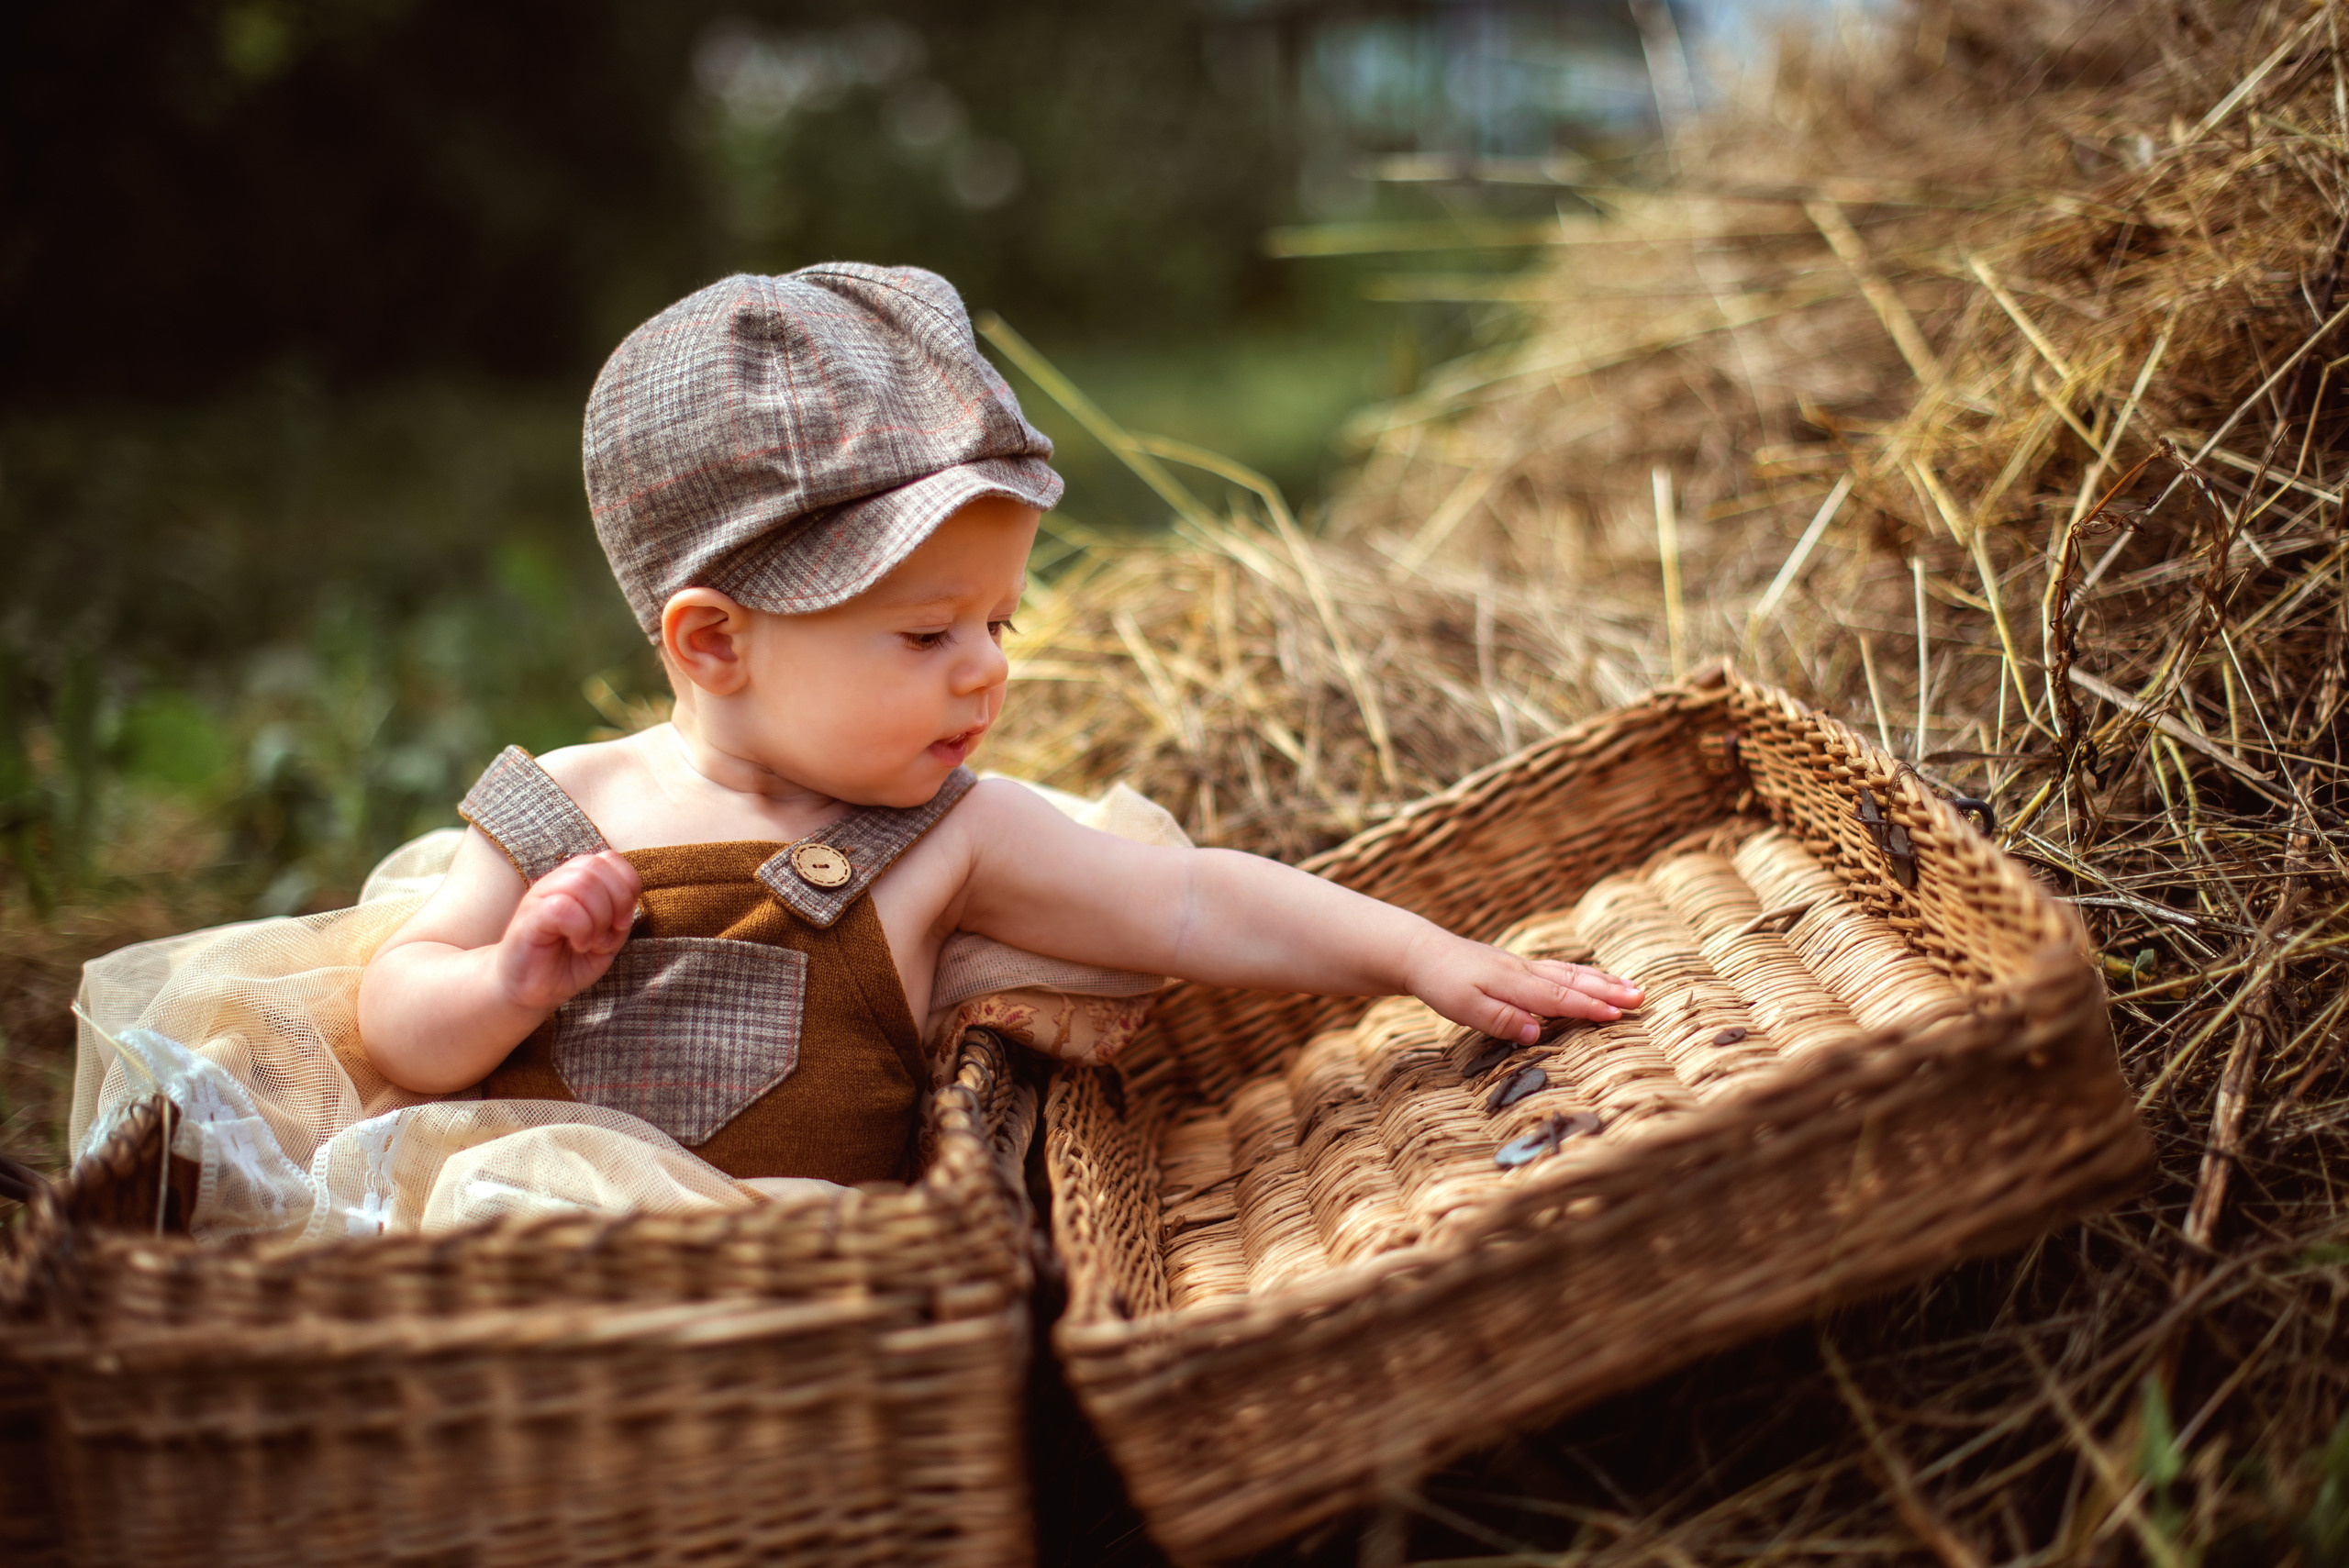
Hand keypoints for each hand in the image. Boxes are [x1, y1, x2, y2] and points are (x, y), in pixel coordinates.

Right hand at [493, 850, 640, 1012]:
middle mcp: (557, 883)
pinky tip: (580, 944)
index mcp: (576, 881)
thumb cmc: (568, 961)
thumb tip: (628, 905)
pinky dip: (582, 928)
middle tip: (608, 934)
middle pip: (596, 866)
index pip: (609, 859)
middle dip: (617, 902)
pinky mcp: (529, 918)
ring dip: (599, 918)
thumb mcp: (606, 939)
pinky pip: (562, 906)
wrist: (531, 990)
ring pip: (582, 882)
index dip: (626, 886)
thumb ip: (619, 917)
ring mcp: (540, 897)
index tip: (623, 921)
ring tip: (592, 941)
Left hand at [1408, 933, 1642, 1044]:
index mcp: (1513, 984)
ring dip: (1601, 980)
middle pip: (1573, 981)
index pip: (1558, 999)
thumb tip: (1535, 1032)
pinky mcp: (1518, 966)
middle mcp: (1524, 971)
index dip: (1588, 1008)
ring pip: (1569, 972)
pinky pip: (1559, 968)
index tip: (1618, 1014)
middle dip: (1608, 990)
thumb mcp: (1463, 1008)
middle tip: (1640, 997)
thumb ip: (1500, 1019)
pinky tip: (1592, 978)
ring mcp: (1523, 966)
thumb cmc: (1441, 983)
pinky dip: (1582, 973)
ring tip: (1630, 986)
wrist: (1421, 952)